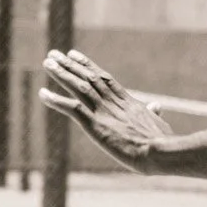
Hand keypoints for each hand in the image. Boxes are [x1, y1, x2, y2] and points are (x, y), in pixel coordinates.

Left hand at [39, 50, 172, 170]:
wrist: (160, 152)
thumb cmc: (163, 143)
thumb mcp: (159, 125)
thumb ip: (154, 114)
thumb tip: (156, 107)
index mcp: (128, 102)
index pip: (104, 78)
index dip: (87, 65)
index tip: (74, 55)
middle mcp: (113, 102)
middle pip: (88, 77)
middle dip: (69, 65)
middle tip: (53, 54)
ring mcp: (104, 112)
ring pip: (78, 87)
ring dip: (61, 74)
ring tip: (47, 63)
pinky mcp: (95, 125)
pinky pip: (71, 109)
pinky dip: (56, 100)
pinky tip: (43, 94)